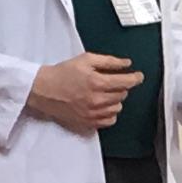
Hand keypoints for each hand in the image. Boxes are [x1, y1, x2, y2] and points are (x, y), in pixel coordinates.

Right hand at [28, 51, 142, 131]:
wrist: (43, 90)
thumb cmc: (62, 74)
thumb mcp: (85, 60)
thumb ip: (109, 61)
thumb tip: (126, 63)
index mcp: (97, 82)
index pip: (126, 82)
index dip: (135, 78)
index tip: (138, 76)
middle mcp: (96, 100)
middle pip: (123, 94)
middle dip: (121, 86)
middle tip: (110, 81)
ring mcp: (92, 113)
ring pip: (118, 108)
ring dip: (115, 99)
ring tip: (103, 92)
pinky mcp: (88, 123)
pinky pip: (110, 121)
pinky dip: (110, 113)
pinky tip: (102, 105)